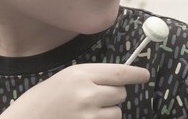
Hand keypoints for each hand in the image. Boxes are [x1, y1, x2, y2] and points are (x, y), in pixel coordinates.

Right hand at [0, 63, 149, 118]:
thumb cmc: (42, 99)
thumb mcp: (65, 78)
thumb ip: (92, 76)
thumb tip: (120, 78)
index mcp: (80, 74)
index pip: (119, 72)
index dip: (136, 74)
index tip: (145, 75)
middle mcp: (87, 94)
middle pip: (121, 93)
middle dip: (115, 95)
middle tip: (98, 97)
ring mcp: (87, 116)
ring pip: (117, 112)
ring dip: (109, 112)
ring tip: (87, 112)